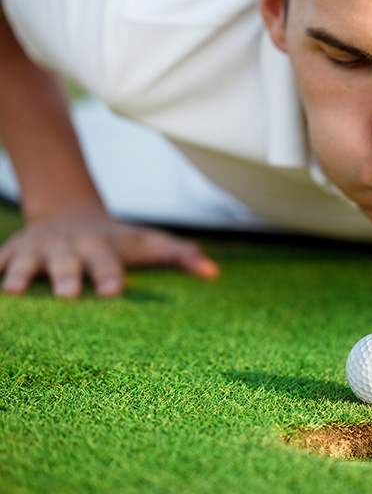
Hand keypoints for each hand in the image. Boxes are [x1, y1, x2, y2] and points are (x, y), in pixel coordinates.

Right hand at [0, 215, 218, 297]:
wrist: (72, 212)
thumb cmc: (121, 241)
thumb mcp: (150, 243)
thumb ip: (180, 256)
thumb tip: (214, 273)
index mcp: (105, 246)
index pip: (110, 262)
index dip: (111, 276)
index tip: (114, 292)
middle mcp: (70, 246)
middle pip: (68, 262)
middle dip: (66, 277)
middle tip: (68, 295)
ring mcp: (38, 249)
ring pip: (26, 262)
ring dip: (19, 274)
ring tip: (14, 291)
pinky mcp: (11, 252)